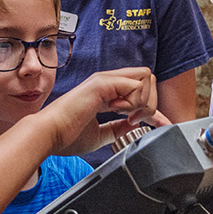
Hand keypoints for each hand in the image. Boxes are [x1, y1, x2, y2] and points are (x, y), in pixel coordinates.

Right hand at [41, 67, 157, 154]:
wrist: (48, 135)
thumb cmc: (65, 137)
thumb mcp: (100, 135)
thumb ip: (117, 128)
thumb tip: (134, 126)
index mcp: (105, 92)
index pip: (139, 92)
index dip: (155, 110)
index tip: (163, 125)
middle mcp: (106, 82)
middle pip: (147, 76)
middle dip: (150, 101)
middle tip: (134, 119)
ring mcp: (104, 80)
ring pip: (145, 77)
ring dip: (143, 100)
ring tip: (126, 116)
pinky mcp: (101, 83)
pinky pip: (134, 86)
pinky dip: (133, 102)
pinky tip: (118, 112)